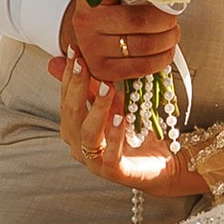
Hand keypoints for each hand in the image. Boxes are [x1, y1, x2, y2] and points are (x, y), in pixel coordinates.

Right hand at [50, 0, 180, 91]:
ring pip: (143, 48)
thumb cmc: (105, 8)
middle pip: (140, 23)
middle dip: (167, 23)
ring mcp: (91, 50)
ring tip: (171, 35)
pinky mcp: (101, 70)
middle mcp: (87, 25)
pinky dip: (159, 61)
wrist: (86, 29)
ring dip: (167, 42)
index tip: (169, 0)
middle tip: (173, 20)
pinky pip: (139, 68)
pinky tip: (164, 52)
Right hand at [58, 56, 203, 201]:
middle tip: (85, 63)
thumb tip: (64, 57)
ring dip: (97, 107)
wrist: (159, 162)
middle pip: (71, 114)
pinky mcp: (114, 172)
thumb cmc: (132, 132)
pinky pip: (110, 155)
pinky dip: (115, 135)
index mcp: (74, 127)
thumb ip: (91, 84)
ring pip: (88, 133)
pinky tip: (121, 117)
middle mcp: (79, 144)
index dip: (69, 74)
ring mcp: (94, 160)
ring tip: (107, 87)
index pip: (66, 97)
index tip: (75, 50)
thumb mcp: (112, 102)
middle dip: (77, 86)